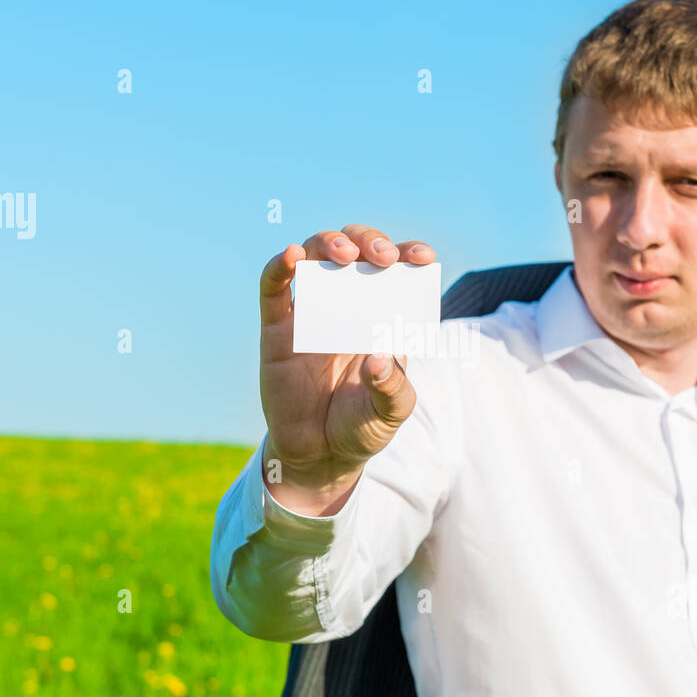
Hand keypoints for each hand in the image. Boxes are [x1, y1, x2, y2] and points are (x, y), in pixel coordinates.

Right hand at [258, 225, 437, 514]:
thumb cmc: (361, 427)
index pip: (397, 270)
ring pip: (315, 254)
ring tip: (344, 257)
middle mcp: (348, 303)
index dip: (409, 253)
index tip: (423, 257)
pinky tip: (291, 256)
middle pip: (355, 248)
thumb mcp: (389, 413)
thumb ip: (392, 389)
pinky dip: (279, 265)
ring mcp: (311, 310)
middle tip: (383, 258)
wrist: (319, 454)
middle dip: (370, 241)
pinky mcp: (277, 327)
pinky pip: (273, 287)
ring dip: (329, 243)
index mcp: (382, 314)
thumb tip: (377, 358)